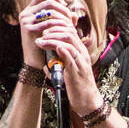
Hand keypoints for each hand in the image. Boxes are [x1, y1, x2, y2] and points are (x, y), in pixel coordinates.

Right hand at [15, 0, 72, 69]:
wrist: (36, 63)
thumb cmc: (46, 47)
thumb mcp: (54, 31)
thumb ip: (64, 22)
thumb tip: (75, 14)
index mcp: (29, 11)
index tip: (66, 6)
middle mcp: (25, 13)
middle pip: (48, 2)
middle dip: (62, 9)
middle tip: (70, 18)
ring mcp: (26, 21)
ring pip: (50, 12)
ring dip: (63, 18)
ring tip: (70, 26)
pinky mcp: (28, 29)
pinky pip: (48, 23)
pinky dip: (59, 26)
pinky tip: (65, 31)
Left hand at [30, 0, 99, 116]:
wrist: (87, 102)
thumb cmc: (77, 87)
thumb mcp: (67, 71)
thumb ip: (59, 64)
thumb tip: (47, 63)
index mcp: (79, 51)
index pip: (70, 29)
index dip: (56, 25)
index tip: (43, 28)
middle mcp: (81, 53)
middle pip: (69, 30)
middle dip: (53, 28)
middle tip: (41, 32)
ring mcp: (80, 61)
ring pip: (68, 40)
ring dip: (52, 37)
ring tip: (41, 40)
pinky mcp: (77, 70)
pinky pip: (69, 54)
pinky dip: (59, 48)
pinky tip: (50, 46)